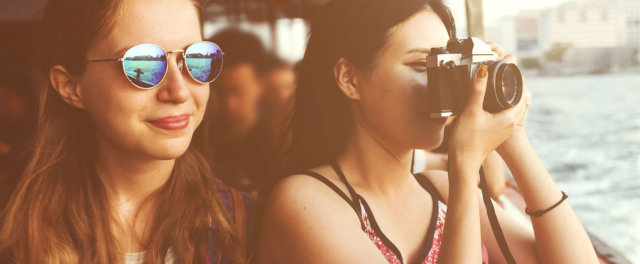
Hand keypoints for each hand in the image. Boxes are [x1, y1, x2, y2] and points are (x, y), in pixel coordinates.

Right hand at [448, 54, 528, 171]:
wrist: (463, 162)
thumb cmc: (467, 139)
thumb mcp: (471, 111)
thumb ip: (477, 89)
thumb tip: (483, 70)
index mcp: (509, 117)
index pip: (522, 93)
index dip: (518, 79)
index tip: (509, 68)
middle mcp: (511, 124)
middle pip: (519, 100)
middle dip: (514, 86)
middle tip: (504, 73)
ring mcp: (504, 130)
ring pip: (512, 108)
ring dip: (508, 97)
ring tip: (498, 85)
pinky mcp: (497, 134)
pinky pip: (506, 115)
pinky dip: (502, 106)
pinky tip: (491, 102)